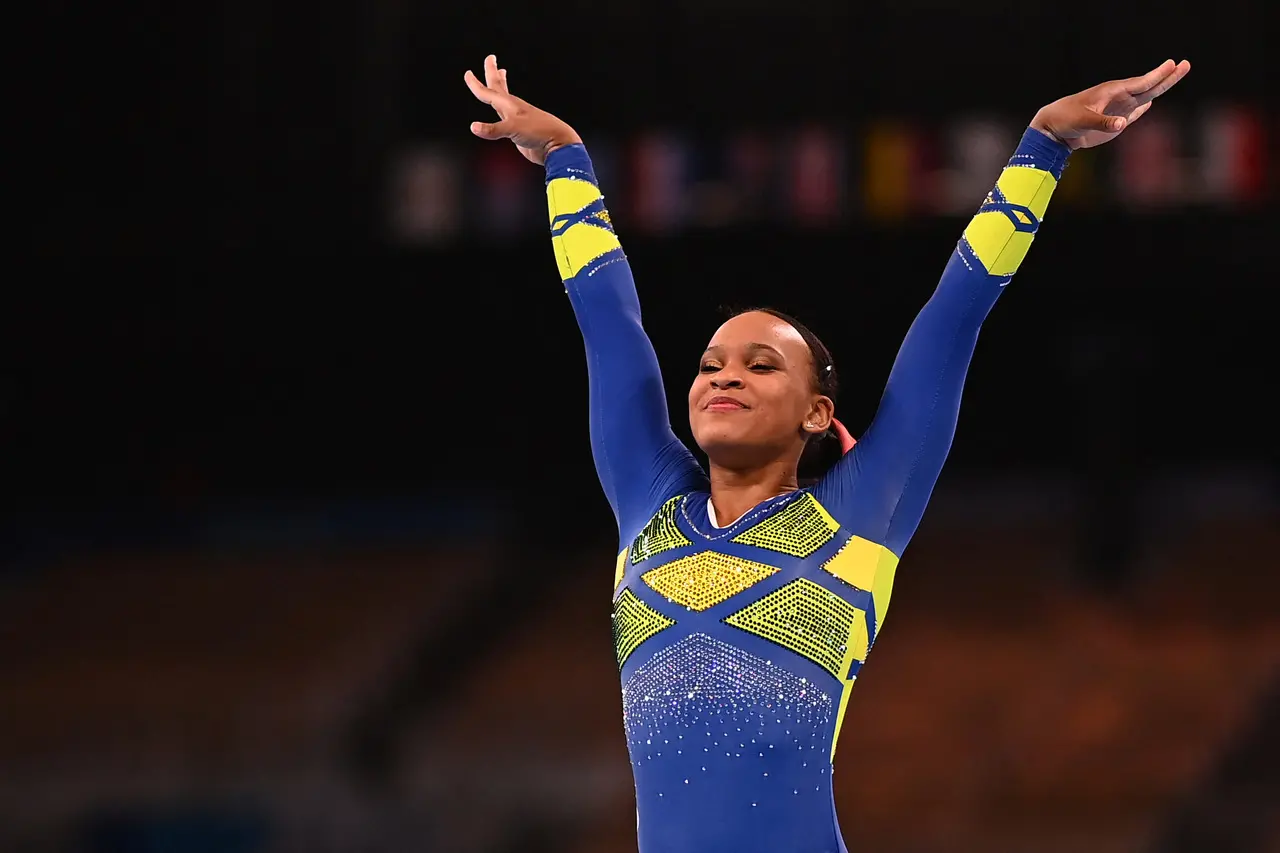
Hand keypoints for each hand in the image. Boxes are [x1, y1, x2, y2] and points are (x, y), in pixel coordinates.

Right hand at [463, 54, 581, 164]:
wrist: (555, 145)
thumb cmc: (538, 133)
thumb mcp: (513, 129)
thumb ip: (493, 129)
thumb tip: (474, 127)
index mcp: (509, 104)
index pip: (488, 91)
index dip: (476, 84)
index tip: (468, 73)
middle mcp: (512, 107)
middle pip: (499, 86)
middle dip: (492, 72)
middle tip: (490, 58)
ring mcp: (516, 117)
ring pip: (504, 97)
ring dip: (501, 84)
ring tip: (501, 74)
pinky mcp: (519, 129)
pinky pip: (506, 115)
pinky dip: (502, 109)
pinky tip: (501, 111)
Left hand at [1030, 59, 1190, 149]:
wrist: (1053, 129)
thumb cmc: (1065, 119)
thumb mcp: (1082, 121)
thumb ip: (1102, 123)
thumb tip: (1122, 124)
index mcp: (1112, 92)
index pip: (1140, 83)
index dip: (1158, 75)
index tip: (1173, 65)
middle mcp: (1118, 98)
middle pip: (1148, 86)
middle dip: (1167, 77)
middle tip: (1186, 64)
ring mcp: (1117, 109)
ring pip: (1144, 98)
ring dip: (1160, 88)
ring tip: (1176, 75)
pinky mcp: (1113, 122)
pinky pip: (1133, 113)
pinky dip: (1143, 108)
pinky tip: (1151, 102)